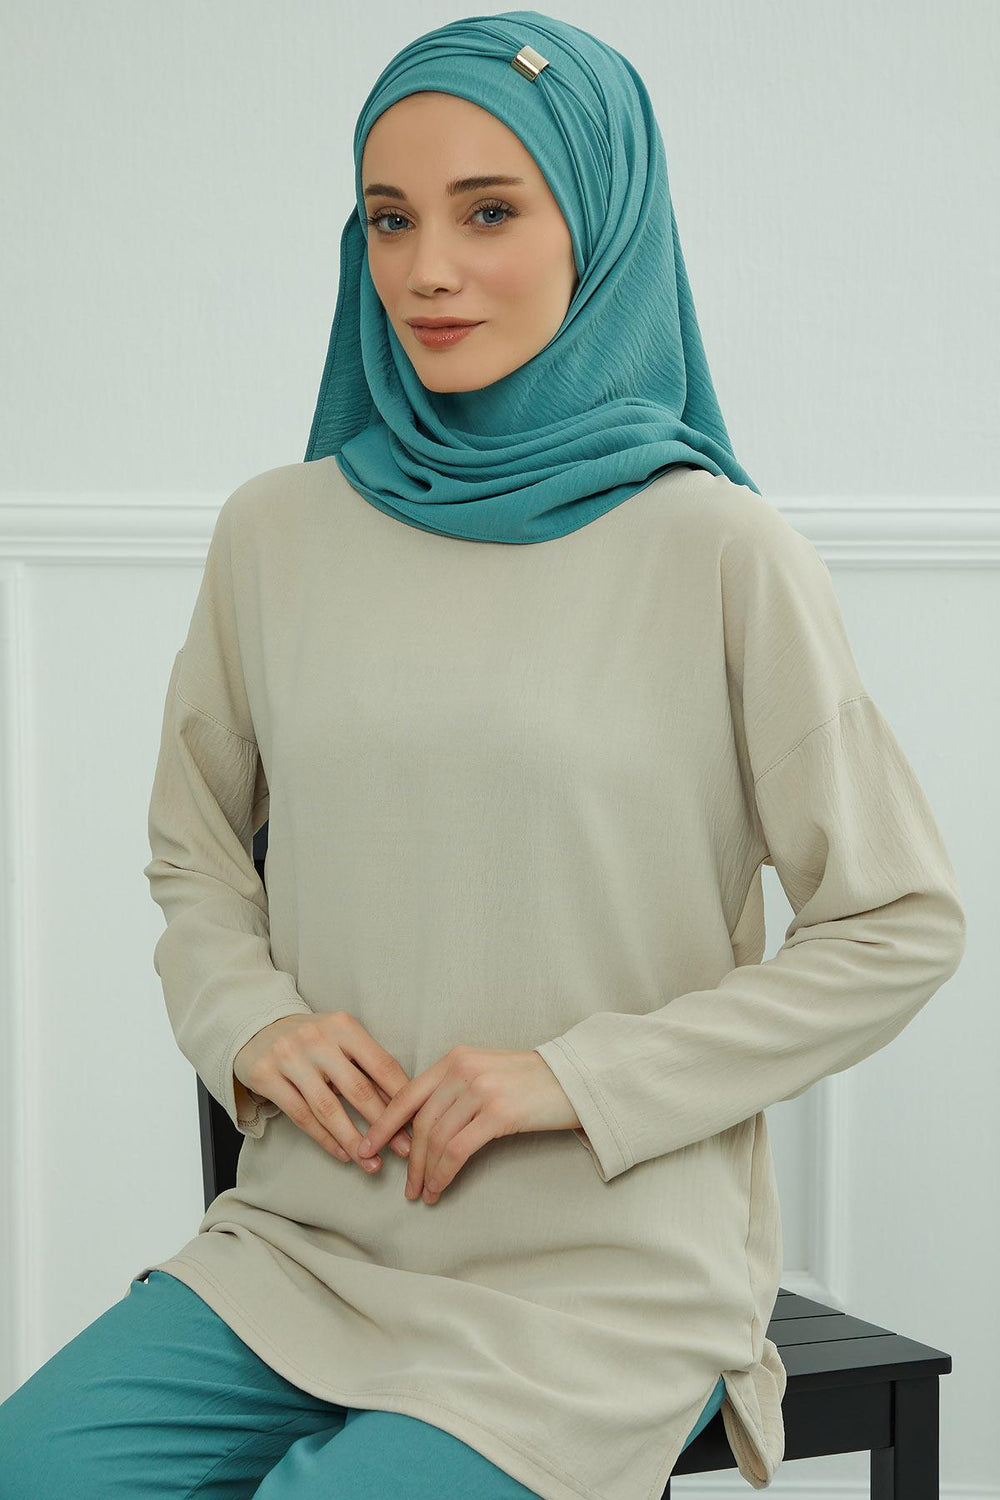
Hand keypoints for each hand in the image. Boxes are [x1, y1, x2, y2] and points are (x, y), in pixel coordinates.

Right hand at [233, 1011, 414, 1172]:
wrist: (257, 1028)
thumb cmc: (312, 1039)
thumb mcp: (341, 1041)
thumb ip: (367, 1068)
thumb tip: (402, 1106)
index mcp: (343, 1025)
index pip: (381, 1064)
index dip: (401, 1097)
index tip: (417, 1123)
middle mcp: (316, 1038)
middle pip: (357, 1089)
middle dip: (383, 1124)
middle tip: (403, 1150)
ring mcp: (289, 1057)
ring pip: (328, 1108)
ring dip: (353, 1140)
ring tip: (373, 1163)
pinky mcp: (265, 1076)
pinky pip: (301, 1116)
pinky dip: (325, 1139)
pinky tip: (343, 1154)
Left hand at [356, 1046, 581, 1203]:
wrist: (578, 1079)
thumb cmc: (532, 1082)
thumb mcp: (486, 1072)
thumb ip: (455, 1088)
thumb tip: (424, 1124)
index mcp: (455, 1059)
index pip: (407, 1093)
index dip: (383, 1123)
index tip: (367, 1146)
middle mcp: (463, 1070)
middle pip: (421, 1121)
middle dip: (408, 1159)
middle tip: (405, 1186)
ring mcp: (481, 1090)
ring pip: (437, 1138)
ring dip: (426, 1172)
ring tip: (423, 1193)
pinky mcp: (499, 1113)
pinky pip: (458, 1150)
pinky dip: (444, 1173)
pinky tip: (441, 1187)